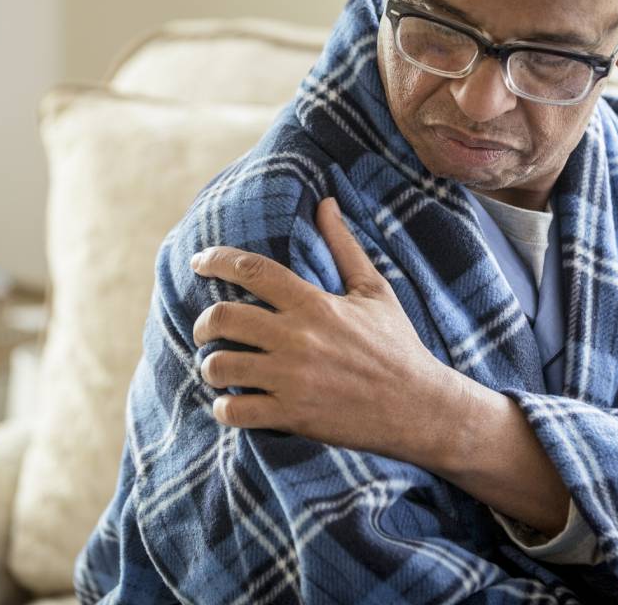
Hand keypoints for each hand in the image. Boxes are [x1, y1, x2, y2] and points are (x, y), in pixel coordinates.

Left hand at [190, 196, 456, 463]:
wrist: (419, 407)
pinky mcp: (292, 415)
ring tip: (219, 369)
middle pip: (223, 318)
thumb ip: (343, 246)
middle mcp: (297, 338)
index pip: (252, 270)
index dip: (216, 261)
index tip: (198, 262)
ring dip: (211, 367)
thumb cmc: (397, 345)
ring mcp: (292, 379)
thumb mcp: (374, 290)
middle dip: (203, 324)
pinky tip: (230, 404)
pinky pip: (235, 410)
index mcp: (314, 303)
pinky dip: (223, 408)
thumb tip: (326, 202)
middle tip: (204, 331)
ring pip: (220, 366)